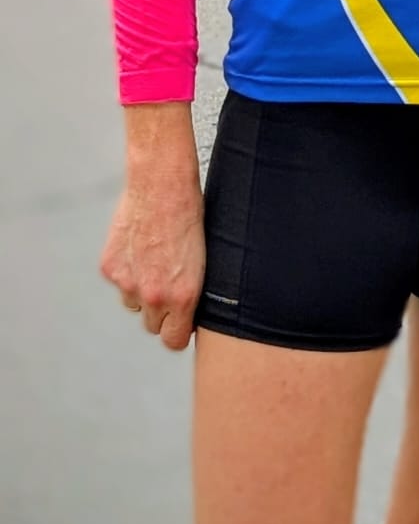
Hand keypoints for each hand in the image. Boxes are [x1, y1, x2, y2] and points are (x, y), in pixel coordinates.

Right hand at [100, 107, 203, 350]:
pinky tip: (141, 246)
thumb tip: (189, 310)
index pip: (173, 341)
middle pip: (153, 325)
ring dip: (142, 291)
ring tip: (157, 259)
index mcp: (184, 296)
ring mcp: (129, 283)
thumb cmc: (192, 213)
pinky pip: (120, 282)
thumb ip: (191, 289)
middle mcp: (154, 295)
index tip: (182, 321)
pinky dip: (128, 270)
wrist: (163, 182)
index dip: (178, 331)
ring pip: (134, 304)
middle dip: (161, 311)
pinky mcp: (110, 268)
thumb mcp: (203, 257)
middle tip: (170, 283)